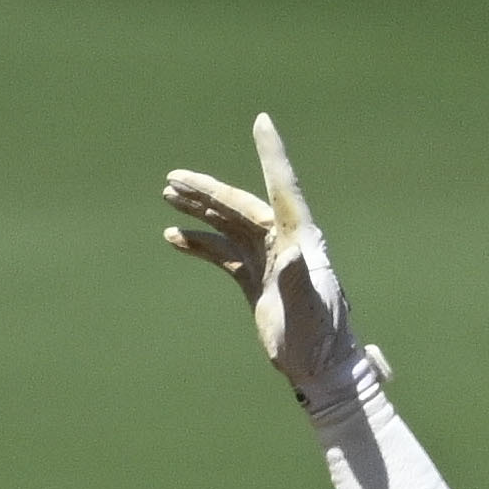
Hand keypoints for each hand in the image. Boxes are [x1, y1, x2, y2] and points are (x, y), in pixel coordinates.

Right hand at [162, 112, 381, 409]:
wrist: (321, 367)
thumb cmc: (320, 339)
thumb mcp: (308, 310)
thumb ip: (299, 280)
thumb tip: (291, 252)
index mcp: (300, 239)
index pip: (283, 186)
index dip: (272, 153)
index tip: (262, 121)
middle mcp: (284, 242)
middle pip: (240, 205)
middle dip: (207, 190)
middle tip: (173, 178)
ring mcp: (268, 259)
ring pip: (228, 224)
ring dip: (199, 210)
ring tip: (167, 195)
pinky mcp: (255, 279)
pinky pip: (223, 253)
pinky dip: (200, 244)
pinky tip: (175, 238)